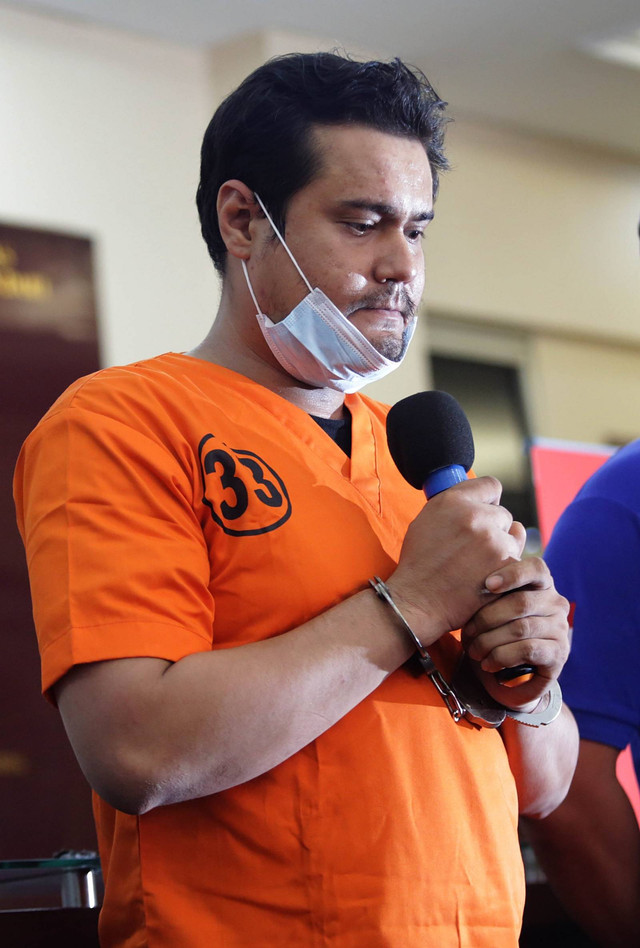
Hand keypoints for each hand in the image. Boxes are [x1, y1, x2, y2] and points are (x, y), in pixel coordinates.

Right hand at [388, 476, 525, 645]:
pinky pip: (517, 560)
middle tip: (476, 549)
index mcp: (453, 501)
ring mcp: (493, 540)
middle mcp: (475, 515)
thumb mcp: (426, 521)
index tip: (486, 511)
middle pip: (503, 514)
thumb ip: (453, 505)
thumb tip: (478, 500)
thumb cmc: (419, 563)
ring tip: (479, 566)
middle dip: (494, 529)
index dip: (490, 500)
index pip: (491, 486)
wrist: (419, 601)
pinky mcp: (506, 565)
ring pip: (513, 537)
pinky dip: (506, 570)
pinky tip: (487, 578)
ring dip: (502, 550)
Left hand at [461, 556, 569, 708]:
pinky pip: (527, 650)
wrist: (510, 677)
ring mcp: (560, 628)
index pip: (535, 568)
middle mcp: (555, 603)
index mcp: (540, 585)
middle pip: (520, 602)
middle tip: (466, 633)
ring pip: (520, 627)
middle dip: (486, 618)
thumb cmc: (495, 633)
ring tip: (474, 651)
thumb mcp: (489, 609)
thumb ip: (486, 593)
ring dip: (489, 641)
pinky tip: (489, 663)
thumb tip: (463, 584)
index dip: (512, 574)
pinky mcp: (559, 653)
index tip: (487, 584)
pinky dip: (502, 656)